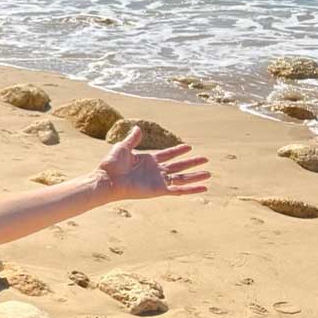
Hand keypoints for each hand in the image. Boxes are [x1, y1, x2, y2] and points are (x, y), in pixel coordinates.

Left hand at [95, 126, 210, 201]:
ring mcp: (158, 181)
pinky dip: (192, 189)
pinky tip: (204, 187)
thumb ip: (132, 139)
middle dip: (192, 162)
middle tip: (205, 159)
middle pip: (179, 165)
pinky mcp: (159, 190)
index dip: (178, 150)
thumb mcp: (122, 147)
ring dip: (195, 176)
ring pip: (182, 178)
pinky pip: (179, 190)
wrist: (108, 179)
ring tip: (209, 173)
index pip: (168, 154)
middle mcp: (155, 171)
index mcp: (148, 160)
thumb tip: (137, 128)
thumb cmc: (112, 164)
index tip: (189, 147)